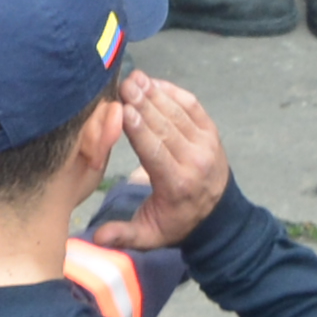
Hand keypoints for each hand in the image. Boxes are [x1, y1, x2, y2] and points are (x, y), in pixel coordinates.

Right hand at [97, 76, 232, 247]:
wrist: (219, 215)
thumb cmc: (176, 223)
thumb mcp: (150, 237)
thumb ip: (124, 235)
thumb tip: (97, 239)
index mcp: (177, 184)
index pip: (156, 152)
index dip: (140, 129)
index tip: (124, 108)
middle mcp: (195, 161)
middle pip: (166, 127)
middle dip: (144, 103)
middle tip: (124, 83)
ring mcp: (206, 144)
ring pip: (178, 113)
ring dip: (156, 93)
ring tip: (135, 77)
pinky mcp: (211, 132)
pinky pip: (193, 106)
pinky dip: (174, 92)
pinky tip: (154, 82)